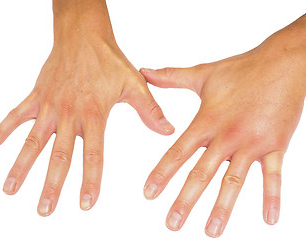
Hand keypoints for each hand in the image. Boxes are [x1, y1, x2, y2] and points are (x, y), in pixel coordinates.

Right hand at [0, 0, 173, 216]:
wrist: (84, 36)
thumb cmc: (109, 61)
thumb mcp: (134, 84)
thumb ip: (150, 110)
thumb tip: (168, 130)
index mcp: (94, 114)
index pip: (93, 155)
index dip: (90, 181)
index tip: (86, 204)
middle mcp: (69, 114)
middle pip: (59, 156)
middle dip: (51, 185)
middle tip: (45, 210)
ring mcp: (50, 105)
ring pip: (33, 140)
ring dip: (21, 166)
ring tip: (10, 190)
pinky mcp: (37, 96)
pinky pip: (15, 115)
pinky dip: (2, 130)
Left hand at [141, 15, 305, 236]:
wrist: (283, 62)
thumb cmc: (241, 68)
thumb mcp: (202, 74)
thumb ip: (171, 77)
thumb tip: (144, 71)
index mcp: (207, 120)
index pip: (178, 152)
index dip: (162, 174)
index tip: (148, 194)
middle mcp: (227, 135)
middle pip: (202, 174)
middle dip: (185, 201)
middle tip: (171, 224)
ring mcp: (252, 142)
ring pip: (234, 181)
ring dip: (222, 208)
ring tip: (210, 231)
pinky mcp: (276, 145)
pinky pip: (274, 175)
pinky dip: (272, 197)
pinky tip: (269, 220)